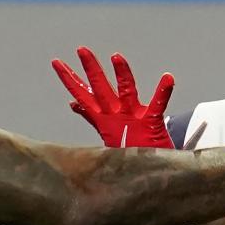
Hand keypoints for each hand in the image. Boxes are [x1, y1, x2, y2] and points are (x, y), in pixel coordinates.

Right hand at [52, 46, 173, 148]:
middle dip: (91, 68)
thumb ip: (90, 115)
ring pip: (125, 91)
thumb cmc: (128, 149)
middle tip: (82, 49)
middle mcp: (115, 116)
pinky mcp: (151, 124)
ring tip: (116, 56)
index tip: (57, 62)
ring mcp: (133, 119)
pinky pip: (158, 104)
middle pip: (99, 88)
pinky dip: (163, 91)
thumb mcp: (106, 131)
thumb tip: (73, 104)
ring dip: (121, 74)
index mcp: (104, 118)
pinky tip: (168, 78)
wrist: (145, 174)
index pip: (82, 95)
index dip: (70, 78)